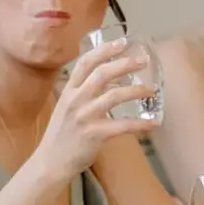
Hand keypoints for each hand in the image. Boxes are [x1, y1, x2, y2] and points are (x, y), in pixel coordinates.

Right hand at [37, 39, 156, 178]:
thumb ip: (83, 94)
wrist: (50, 162)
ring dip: (136, 90)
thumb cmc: (61, 135)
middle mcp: (75, 100)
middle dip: (125, 64)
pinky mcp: (94, 135)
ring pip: (114, 96)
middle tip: (143, 60)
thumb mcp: (66, 108)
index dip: (104, 50)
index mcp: (68, 91)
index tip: (121, 42)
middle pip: (102, 74)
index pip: (85, 63)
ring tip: (151, 90)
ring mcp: (84, 117)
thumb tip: (111, 81)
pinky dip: (140, 124)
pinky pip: (122, 126)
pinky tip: (153, 123)